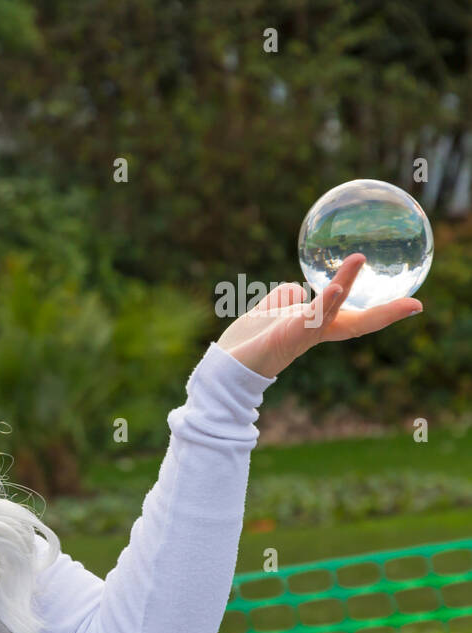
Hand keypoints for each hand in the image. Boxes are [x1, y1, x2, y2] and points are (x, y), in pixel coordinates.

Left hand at [216, 253, 422, 377]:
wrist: (223, 367)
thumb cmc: (246, 342)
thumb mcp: (269, 312)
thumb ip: (286, 298)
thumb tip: (298, 287)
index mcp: (313, 325)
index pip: (354, 317)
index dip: (383, 311)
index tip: (415, 304)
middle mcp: (313, 332)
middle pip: (358, 324)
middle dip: (387, 315)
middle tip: (417, 305)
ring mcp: (301, 335)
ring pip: (330, 311)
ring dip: (344, 286)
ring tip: (359, 259)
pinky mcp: (285, 337)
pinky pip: (307, 318)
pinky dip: (322, 304)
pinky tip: (331, 288)